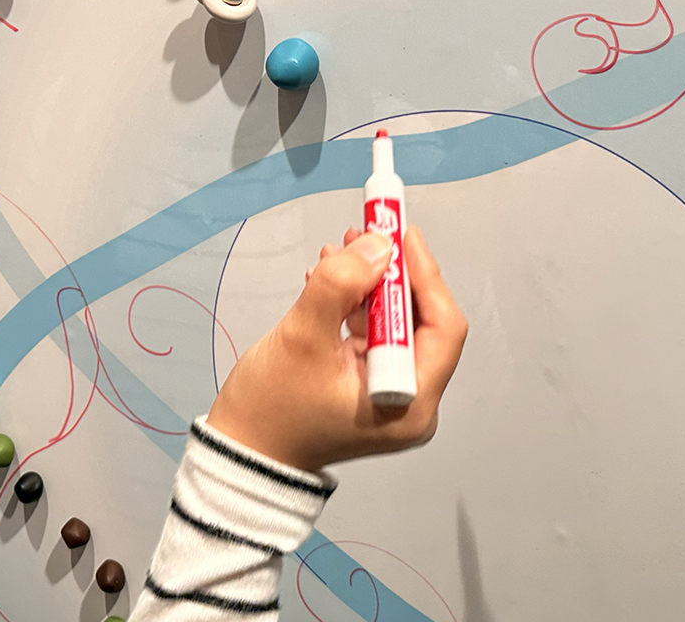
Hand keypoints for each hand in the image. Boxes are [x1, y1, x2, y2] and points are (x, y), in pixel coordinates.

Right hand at [206, 226, 466, 471]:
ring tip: (336, 252)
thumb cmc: (270, 407)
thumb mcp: (302, 337)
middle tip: (366, 232)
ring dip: (368, 284)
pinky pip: (374, 335)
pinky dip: (355, 305)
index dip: (423, 274)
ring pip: (395, 323)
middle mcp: (413, 402)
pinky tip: (328, 280)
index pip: (441, 327)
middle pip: (420, 321)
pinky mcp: (369, 387)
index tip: (398, 233)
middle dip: (390, 273)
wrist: (243, 451)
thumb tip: (377, 244)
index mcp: (411, 402)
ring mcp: (392, 397)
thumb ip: (340, 285)